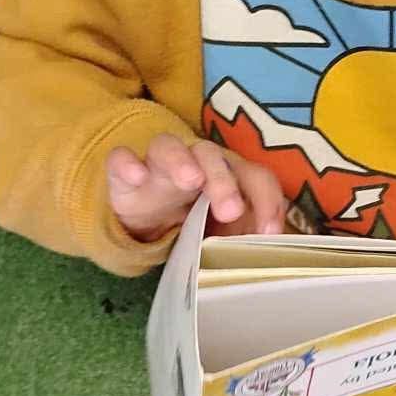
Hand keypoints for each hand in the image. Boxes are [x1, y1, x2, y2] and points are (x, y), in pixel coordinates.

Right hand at [106, 133, 286, 242]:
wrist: (147, 221)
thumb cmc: (197, 219)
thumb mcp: (225, 231)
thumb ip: (247, 234)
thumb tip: (273, 248)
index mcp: (229, 173)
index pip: (254, 176)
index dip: (266, 199)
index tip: (269, 231)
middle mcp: (196, 161)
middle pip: (213, 156)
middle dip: (224, 181)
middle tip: (230, 210)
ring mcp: (158, 164)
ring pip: (169, 147)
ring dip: (181, 161)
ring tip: (190, 180)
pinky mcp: (125, 173)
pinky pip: (122, 158)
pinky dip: (128, 163)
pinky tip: (137, 176)